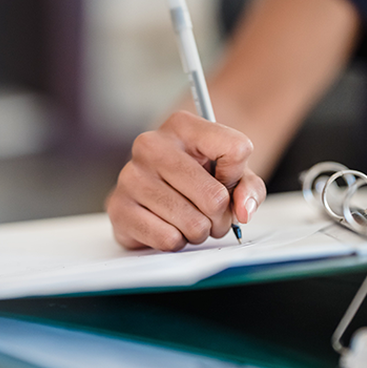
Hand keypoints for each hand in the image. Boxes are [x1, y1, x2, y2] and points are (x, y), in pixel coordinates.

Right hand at [106, 111, 265, 249]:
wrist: (154, 191)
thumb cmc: (196, 179)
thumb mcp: (231, 175)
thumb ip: (248, 188)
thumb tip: (242, 211)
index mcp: (182, 126)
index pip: (236, 150)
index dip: (238, 177)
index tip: (224, 181)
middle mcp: (151, 145)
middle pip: (215, 197)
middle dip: (221, 218)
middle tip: (212, 217)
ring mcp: (130, 176)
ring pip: (193, 223)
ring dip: (199, 232)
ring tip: (190, 222)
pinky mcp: (118, 207)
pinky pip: (167, 238)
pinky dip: (176, 242)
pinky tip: (168, 228)